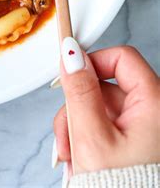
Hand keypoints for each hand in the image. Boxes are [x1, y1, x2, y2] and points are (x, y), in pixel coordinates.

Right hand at [53, 40, 159, 174]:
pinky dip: (88, 142)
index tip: (68, 76)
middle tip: (65, 136)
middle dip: (77, 110)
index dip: (91, 62)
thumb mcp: (91, 137)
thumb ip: (79, 90)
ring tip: (72, 159)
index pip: (121, 58)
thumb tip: (71, 53)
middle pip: (105, 88)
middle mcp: (154, 114)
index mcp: (155, 104)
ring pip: (100, 110)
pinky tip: (81, 162)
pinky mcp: (136, 146)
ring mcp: (145, 131)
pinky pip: (105, 129)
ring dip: (78, 129)